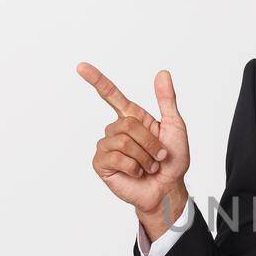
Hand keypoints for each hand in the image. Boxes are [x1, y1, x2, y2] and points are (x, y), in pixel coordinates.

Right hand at [76, 62, 190, 233]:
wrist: (169, 188)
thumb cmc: (172, 160)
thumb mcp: (174, 126)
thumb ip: (167, 100)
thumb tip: (162, 73)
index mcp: (132, 118)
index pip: (110, 95)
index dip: (96, 80)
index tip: (81, 66)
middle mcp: (116, 130)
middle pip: (127, 123)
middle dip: (149, 142)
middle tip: (159, 156)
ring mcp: (107, 147)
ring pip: (122, 141)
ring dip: (144, 156)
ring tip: (149, 167)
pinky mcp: (102, 164)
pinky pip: (114, 157)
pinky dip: (133, 167)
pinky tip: (136, 173)